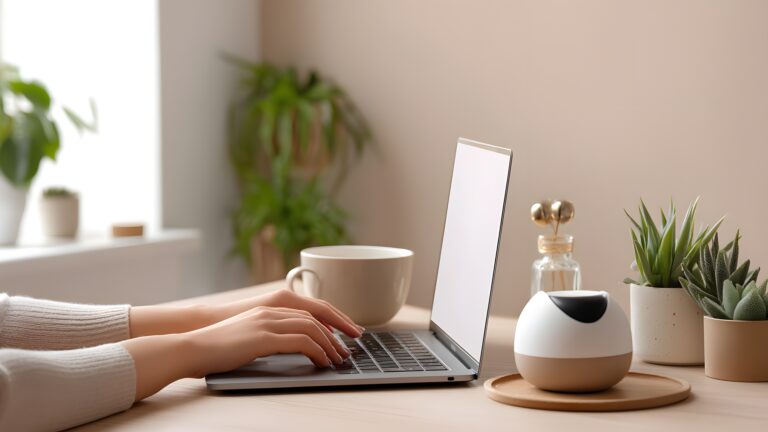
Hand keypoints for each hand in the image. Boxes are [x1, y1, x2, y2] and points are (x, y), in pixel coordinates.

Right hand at [129, 288, 362, 338]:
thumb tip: (293, 345)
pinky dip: (318, 351)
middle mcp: (272, 309)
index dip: (333, 318)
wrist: (193, 346)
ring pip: (313, 328)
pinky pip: (302, 341)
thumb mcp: (250, 334)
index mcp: (270, 307)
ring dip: (331, 344)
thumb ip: (271, 334)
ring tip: (339, 358)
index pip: (311, 308)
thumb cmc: (219, 346)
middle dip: (338, 330)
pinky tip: (323, 361)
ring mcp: (268, 321)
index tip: (346, 331)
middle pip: (317, 314)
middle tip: (350, 347)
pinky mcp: (264, 337)